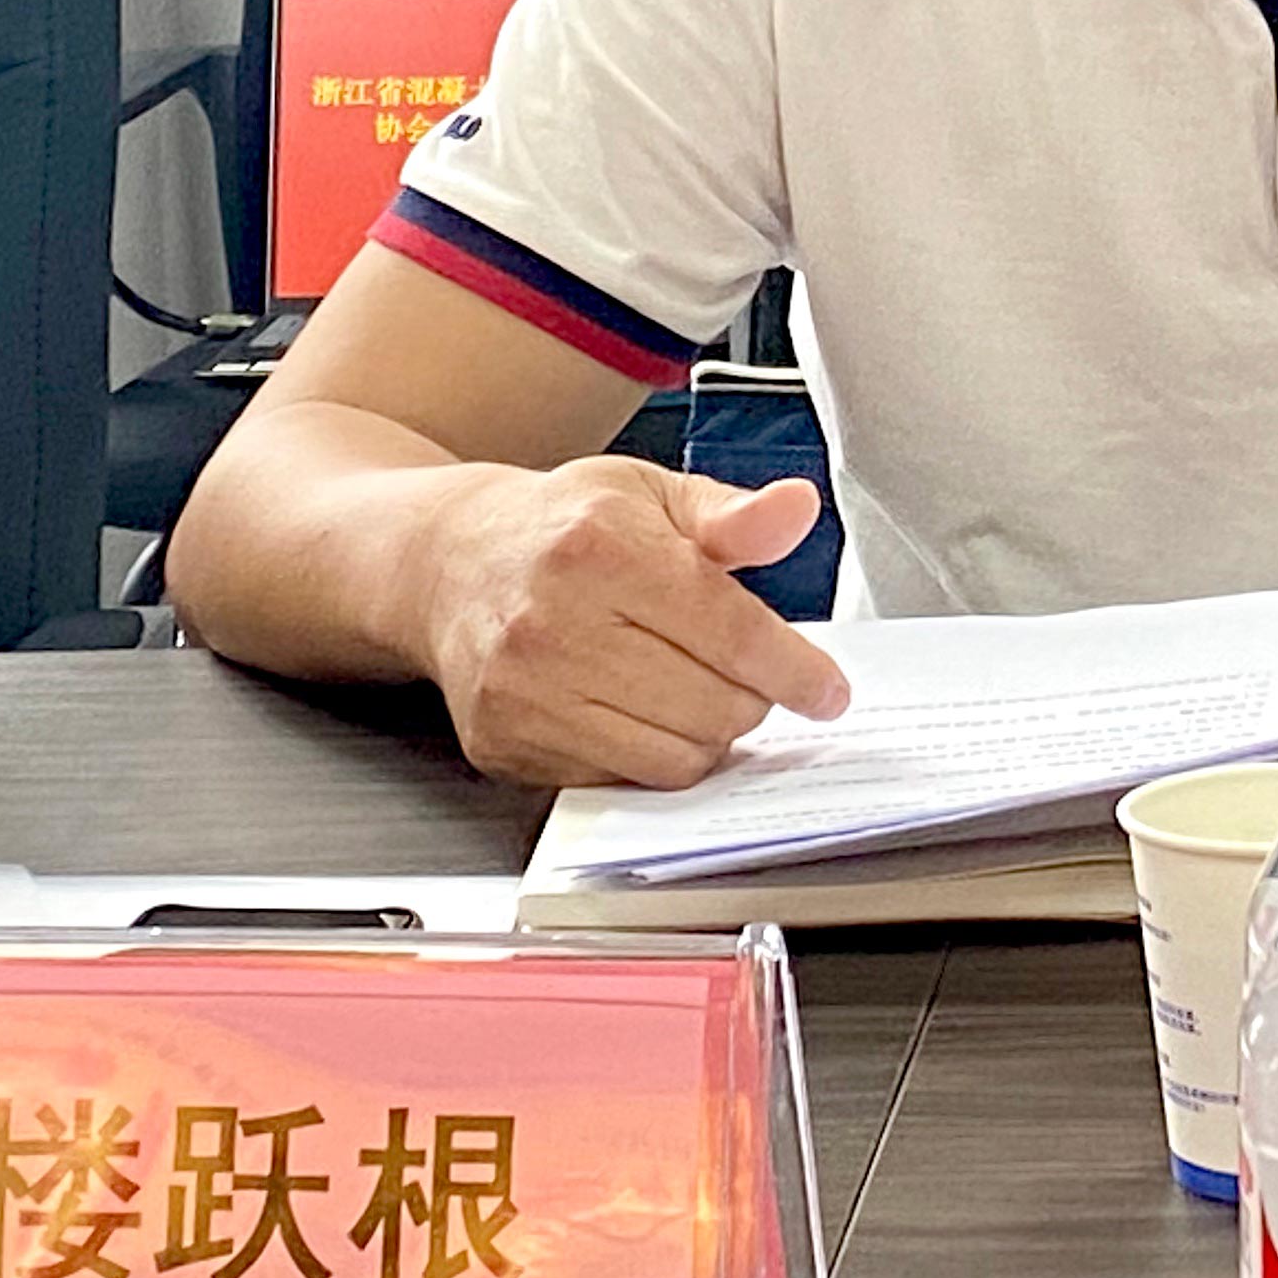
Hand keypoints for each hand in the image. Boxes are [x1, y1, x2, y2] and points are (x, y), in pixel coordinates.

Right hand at [416, 458, 846, 786]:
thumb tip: (796, 509)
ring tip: (697, 694)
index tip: (828, 693)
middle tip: (747, 678)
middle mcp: (554, 623)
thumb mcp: (652, 495)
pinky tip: (643, 714)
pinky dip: (650, 759)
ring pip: (670, 759)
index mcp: (601, 548)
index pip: (728, 631)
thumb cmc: (565, 528)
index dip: (794, 670)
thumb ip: (733, 514)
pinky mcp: (505, 744)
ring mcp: (523, 693)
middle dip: (751, 700)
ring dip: (707, 737)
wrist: (449, 565)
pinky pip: (618, 782)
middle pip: (709, 706)